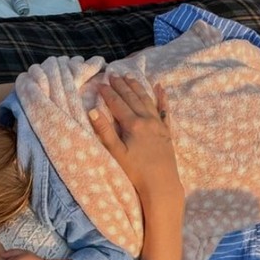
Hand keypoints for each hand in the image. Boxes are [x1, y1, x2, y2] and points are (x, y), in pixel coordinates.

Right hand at [89, 75, 180, 198]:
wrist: (161, 185)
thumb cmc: (135, 172)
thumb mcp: (116, 153)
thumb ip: (105, 131)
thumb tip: (93, 111)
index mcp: (133, 124)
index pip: (117, 104)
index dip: (108, 93)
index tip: (100, 83)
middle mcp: (147, 120)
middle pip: (132, 98)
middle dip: (122, 86)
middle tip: (113, 74)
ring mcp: (158, 125)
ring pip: (147, 100)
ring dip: (138, 87)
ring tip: (130, 77)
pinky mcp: (166, 132)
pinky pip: (164, 110)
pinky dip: (161, 98)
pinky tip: (160, 88)